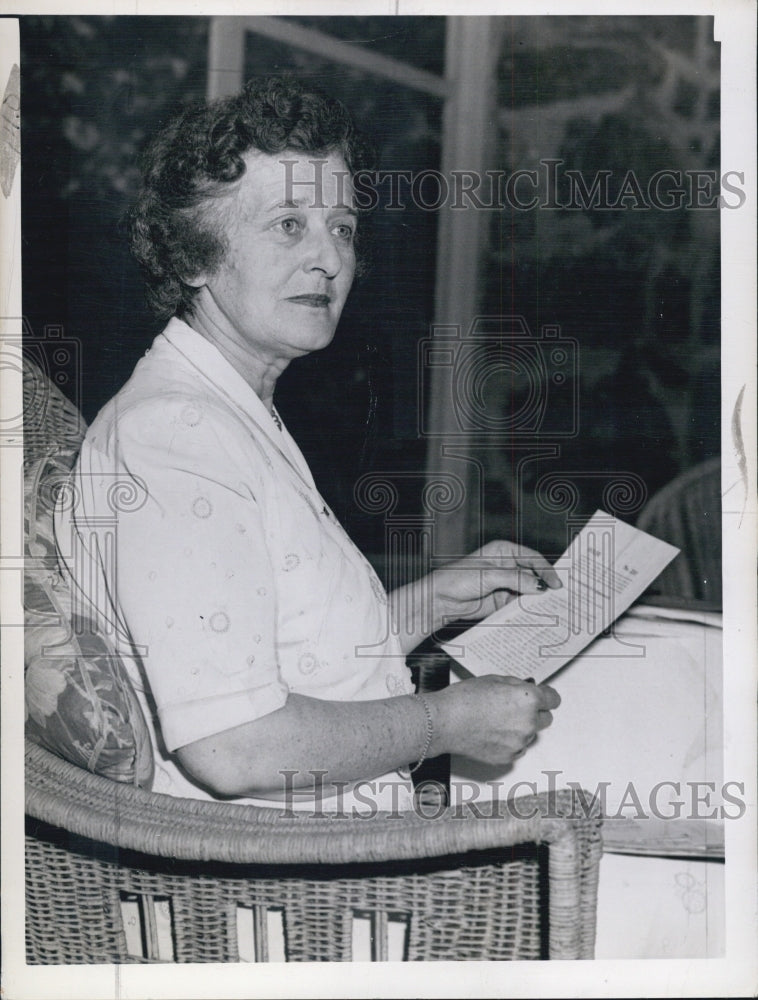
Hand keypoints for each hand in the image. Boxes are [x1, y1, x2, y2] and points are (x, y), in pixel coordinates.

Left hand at [430, 539, 561, 627]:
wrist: (439, 600)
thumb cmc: (457, 579)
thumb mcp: (488, 576)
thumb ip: (515, 579)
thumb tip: (539, 586)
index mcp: (504, 551)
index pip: (532, 558)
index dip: (546, 570)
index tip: (555, 584)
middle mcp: (507, 566)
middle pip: (533, 575)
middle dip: (544, 586)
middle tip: (559, 598)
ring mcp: (505, 584)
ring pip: (528, 591)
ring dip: (537, 600)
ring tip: (550, 609)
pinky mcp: (501, 601)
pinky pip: (519, 605)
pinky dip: (527, 610)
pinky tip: (535, 616)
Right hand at [432, 675, 559, 766]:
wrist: (445, 722)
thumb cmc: (464, 700)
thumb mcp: (494, 680)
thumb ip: (516, 686)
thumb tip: (525, 690)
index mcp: (528, 699)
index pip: (553, 700)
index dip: (546, 697)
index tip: (543, 698)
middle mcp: (528, 722)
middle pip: (546, 719)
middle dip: (535, 713)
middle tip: (515, 708)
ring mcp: (520, 742)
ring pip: (530, 734)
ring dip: (520, 728)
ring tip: (495, 721)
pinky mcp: (509, 757)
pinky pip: (518, 748)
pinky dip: (509, 742)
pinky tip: (492, 733)